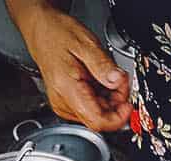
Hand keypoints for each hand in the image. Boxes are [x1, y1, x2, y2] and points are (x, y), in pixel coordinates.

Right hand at [14, 3, 131, 131]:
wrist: (41, 30)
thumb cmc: (57, 34)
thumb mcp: (86, 43)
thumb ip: (103, 65)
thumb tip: (118, 81)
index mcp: (67, 89)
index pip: (97, 121)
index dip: (118, 117)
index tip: (128, 105)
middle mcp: (63, 102)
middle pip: (99, 118)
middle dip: (116, 102)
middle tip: (120, 80)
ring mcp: (64, 104)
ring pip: (96, 114)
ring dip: (109, 99)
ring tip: (108, 76)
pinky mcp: (67, 102)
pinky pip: (90, 107)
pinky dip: (101, 96)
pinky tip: (99, 80)